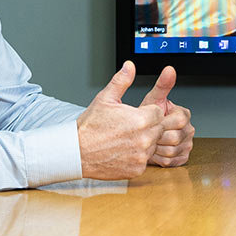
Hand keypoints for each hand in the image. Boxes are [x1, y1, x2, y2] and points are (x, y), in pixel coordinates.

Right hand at [76, 62, 168, 179]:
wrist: (76, 152)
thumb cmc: (89, 126)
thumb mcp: (105, 99)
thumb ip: (121, 81)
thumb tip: (130, 66)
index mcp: (141, 119)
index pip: (158, 112)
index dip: (147, 112)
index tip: (135, 115)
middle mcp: (145, 138)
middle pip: (159, 129)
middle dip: (148, 127)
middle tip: (129, 128)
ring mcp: (142, 155)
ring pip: (153, 145)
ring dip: (144, 142)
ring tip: (124, 139)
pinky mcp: (137, 169)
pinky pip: (144, 160)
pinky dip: (137, 156)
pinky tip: (122, 151)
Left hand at [141, 66, 193, 167]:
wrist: (140, 137)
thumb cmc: (144, 118)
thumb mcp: (152, 100)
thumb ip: (162, 85)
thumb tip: (169, 70)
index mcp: (184, 114)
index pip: (178, 120)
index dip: (162, 123)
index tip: (151, 122)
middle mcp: (189, 130)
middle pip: (174, 137)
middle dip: (157, 137)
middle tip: (147, 134)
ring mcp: (187, 145)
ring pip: (172, 150)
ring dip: (156, 148)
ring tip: (148, 142)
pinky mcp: (182, 158)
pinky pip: (170, 161)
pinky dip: (159, 158)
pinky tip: (153, 151)